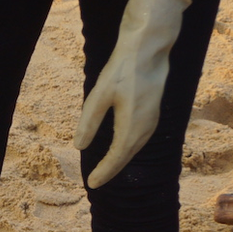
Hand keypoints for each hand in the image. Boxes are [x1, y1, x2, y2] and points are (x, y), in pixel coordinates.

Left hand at [74, 0, 187, 187]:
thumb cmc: (123, 68)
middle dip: (111, 170)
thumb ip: (89, 122)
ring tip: (105, 170)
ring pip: (135, 148)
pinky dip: (129, 148)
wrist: (149, 48)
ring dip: (120, 160)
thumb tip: (79, 146)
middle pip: (127, 156)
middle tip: (95, 182)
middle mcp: (146, 127)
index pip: (116, 157)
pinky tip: (121, 148)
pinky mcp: (153, 113)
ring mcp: (152, 120)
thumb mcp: (99, 94)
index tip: (91, 183)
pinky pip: (140, 139)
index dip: (104, 172)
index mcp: (132, 125)